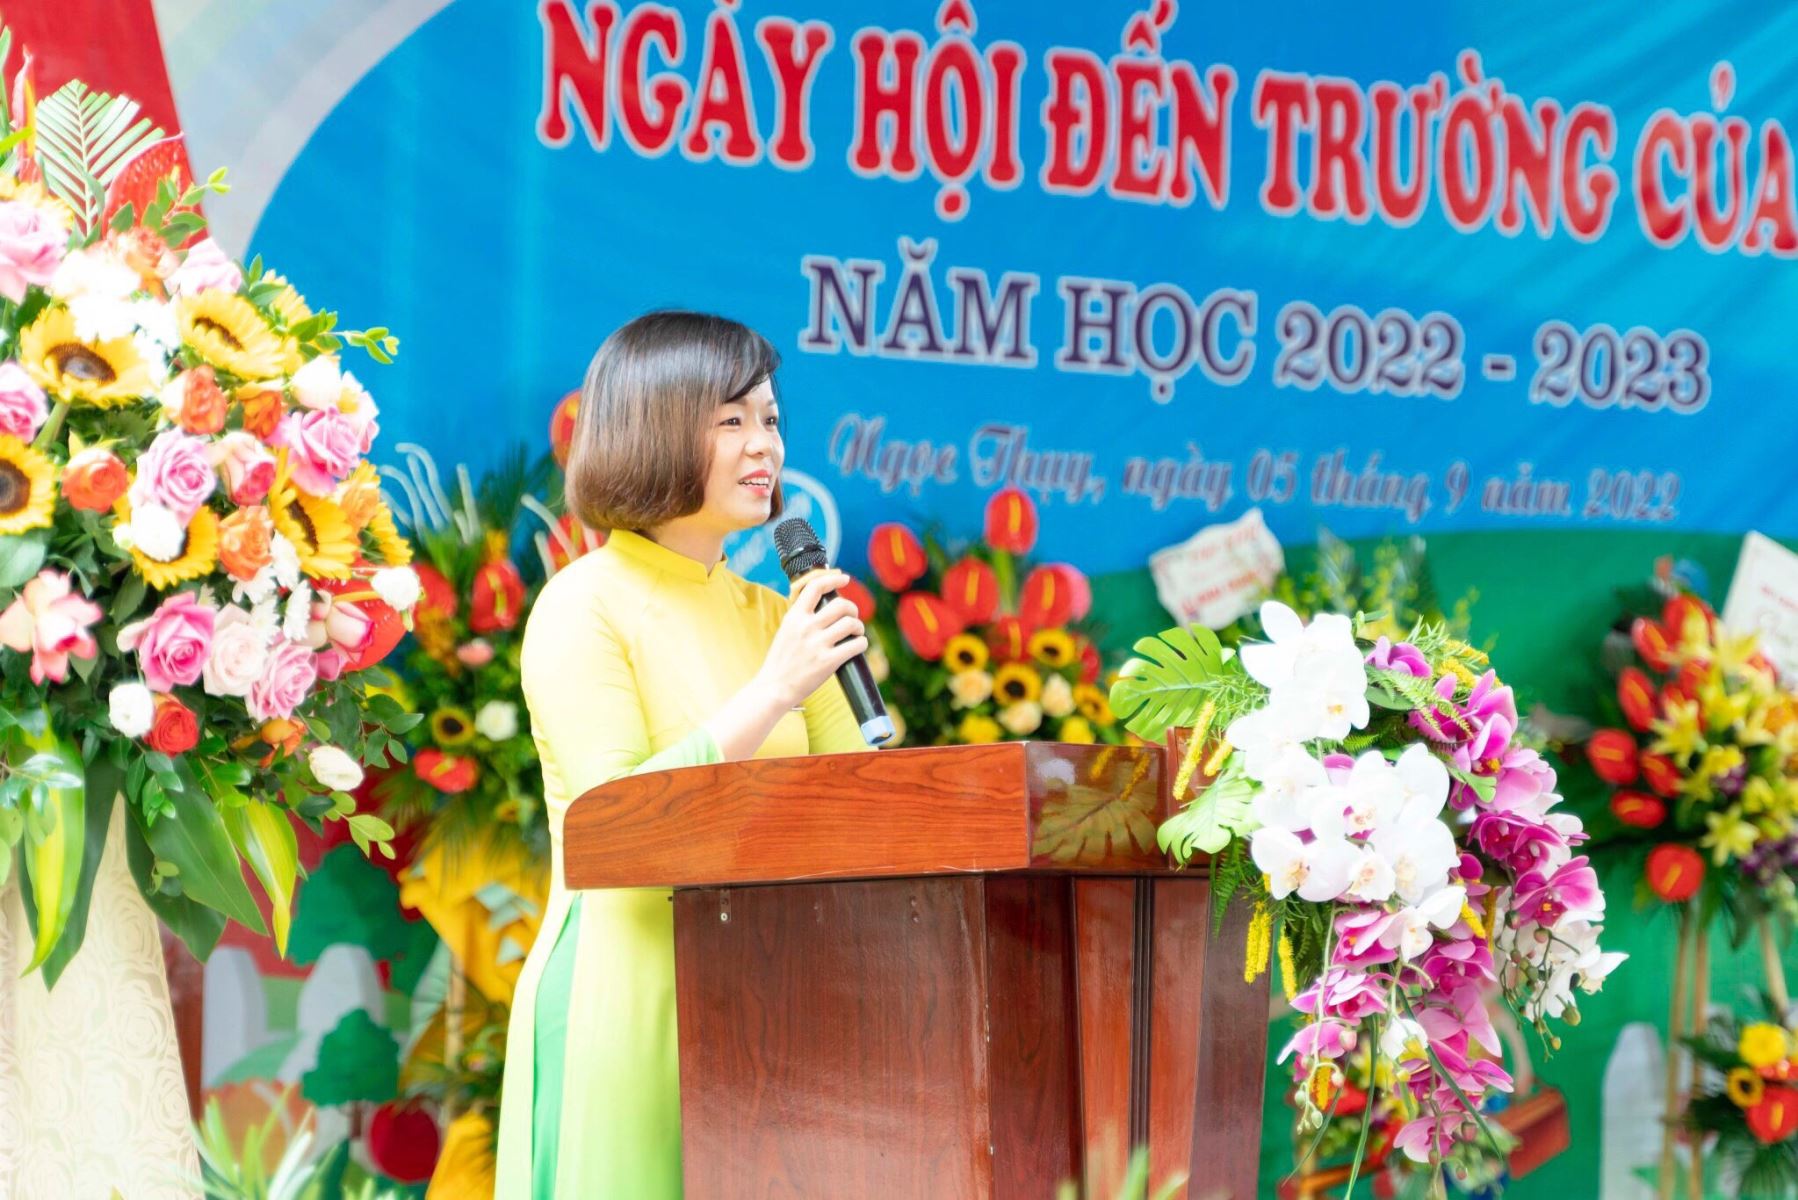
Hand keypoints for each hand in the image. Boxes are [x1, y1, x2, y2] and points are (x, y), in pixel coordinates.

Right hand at [756, 570, 866, 709]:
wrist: (774, 687)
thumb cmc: (782, 660)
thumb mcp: (786, 630)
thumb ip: (802, 616)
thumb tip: (825, 602)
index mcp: (794, 617)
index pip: (815, 587)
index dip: (833, 579)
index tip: (845, 578)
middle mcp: (806, 627)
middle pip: (841, 605)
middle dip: (852, 609)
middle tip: (852, 617)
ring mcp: (817, 644)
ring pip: (851, 623)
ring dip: (858, 627)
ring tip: (856, 633)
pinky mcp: (828, 661)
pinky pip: (856, 645)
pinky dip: (862, 643)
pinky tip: (858, 646)